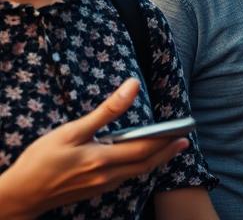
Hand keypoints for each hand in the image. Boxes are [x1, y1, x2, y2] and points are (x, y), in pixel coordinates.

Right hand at [0, 78, 186, 217]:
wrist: (20, 195)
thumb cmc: (41, 160)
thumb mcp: (72, 131)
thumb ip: (107, 110)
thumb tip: (133, 86)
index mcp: (103, 159)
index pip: (145, 148)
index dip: (166, 140)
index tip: (183, 131)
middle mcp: (107, 176)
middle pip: (145, 163)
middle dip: (166, 152)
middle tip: (184, 141)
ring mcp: (101, 186)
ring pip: (136, 172)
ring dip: (154, 160)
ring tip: (167, 148)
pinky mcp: (94, 190)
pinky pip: (123, 178)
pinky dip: (137, 168)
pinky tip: (137, 160)